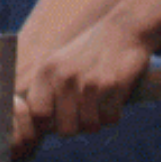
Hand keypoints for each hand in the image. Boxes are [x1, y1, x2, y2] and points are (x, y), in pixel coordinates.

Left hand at [26, 17, 151, 136]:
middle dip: (77, 126)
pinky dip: (113, 113)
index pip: (38, 115)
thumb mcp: (58, 66)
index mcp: (47, 73)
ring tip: (99, 100)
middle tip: (84, 112)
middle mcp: (64, 78)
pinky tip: (113, 96)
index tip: (59, 119)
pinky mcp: (111, 86)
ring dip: (97, 119)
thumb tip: (41, 129)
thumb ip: (46, 93)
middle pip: (65, 130)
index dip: (49, 124)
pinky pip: (109, 119)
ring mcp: (88, 83)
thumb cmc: (88, 54)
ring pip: (89, 126)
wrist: (122, 31)